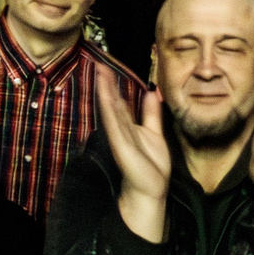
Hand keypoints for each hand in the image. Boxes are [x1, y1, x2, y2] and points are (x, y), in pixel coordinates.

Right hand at [96, 70, 173, 204]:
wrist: (151, 189)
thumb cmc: (152, 165)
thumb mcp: (154, 133)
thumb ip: (151, 114)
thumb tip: (151, 92)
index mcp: (128, 126)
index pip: (118, 101)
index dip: (113, 85)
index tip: (106, 68)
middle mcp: (121, 129)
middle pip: (112, 102)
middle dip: (106, 84)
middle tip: (98, 65)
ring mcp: (119, 137)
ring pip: (111, 110)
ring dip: (105, 92)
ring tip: (100, 74)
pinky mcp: (121, 145)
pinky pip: (115, 124)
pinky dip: (109, 110)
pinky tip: (106, 97)